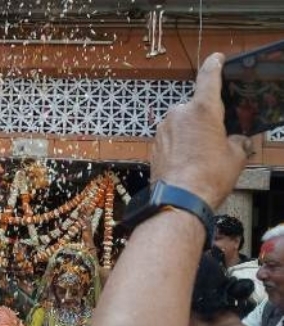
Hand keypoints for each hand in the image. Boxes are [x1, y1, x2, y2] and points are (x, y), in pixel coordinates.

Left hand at [151, 53, 251, 209]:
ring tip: (200, 158)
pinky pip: (170, 140)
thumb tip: (238, 142)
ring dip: (190, 136)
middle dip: (205, 121)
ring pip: (181, 126)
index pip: (209, 77)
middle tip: (215, 140)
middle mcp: (178, 114)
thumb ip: (237, 141)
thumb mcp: (236, 156)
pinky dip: (178, 148)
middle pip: (195, 108)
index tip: (216, 58)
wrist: (178, 200)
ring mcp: (163, 131)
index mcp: (203, 109)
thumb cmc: (207, 178)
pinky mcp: (153, 147)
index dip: (214, 65)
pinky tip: (186, 164)